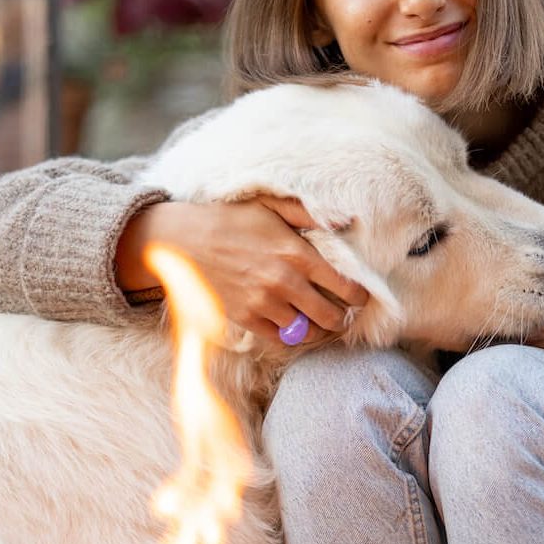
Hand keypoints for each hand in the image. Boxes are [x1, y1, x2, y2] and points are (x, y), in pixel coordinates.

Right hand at [116, 197, 368, 346]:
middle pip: (330, 316)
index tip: (360, 296)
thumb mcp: (269, 205)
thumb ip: (308, 213)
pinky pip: (280, 339)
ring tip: (320, 323)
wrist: (183, 242)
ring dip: (317, 329)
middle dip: (342, 317)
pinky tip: (293, 326)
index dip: (359, 295)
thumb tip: (346, 218)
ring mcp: (264, 303)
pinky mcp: (246, 318)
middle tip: (343, 314)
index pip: (344, 285)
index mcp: (297, 254)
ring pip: (307, 332)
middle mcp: (284, 282)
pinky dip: (291, 336)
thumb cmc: (229, 219)